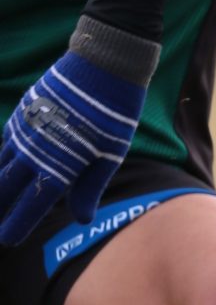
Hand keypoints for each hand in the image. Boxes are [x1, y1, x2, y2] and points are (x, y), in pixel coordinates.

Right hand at [0, 52, 146, 245]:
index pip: (30, 206)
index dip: (16, 225)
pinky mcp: (23, 112)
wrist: (104, 64)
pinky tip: (1, 166)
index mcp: (58, 168)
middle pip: (6, 188)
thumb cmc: (114, 113)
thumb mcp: (110, 154)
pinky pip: (3, 142)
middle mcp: (34, 153)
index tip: (8, 239)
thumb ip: (91, 187)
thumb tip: (82, 219)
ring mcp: (24, 130)